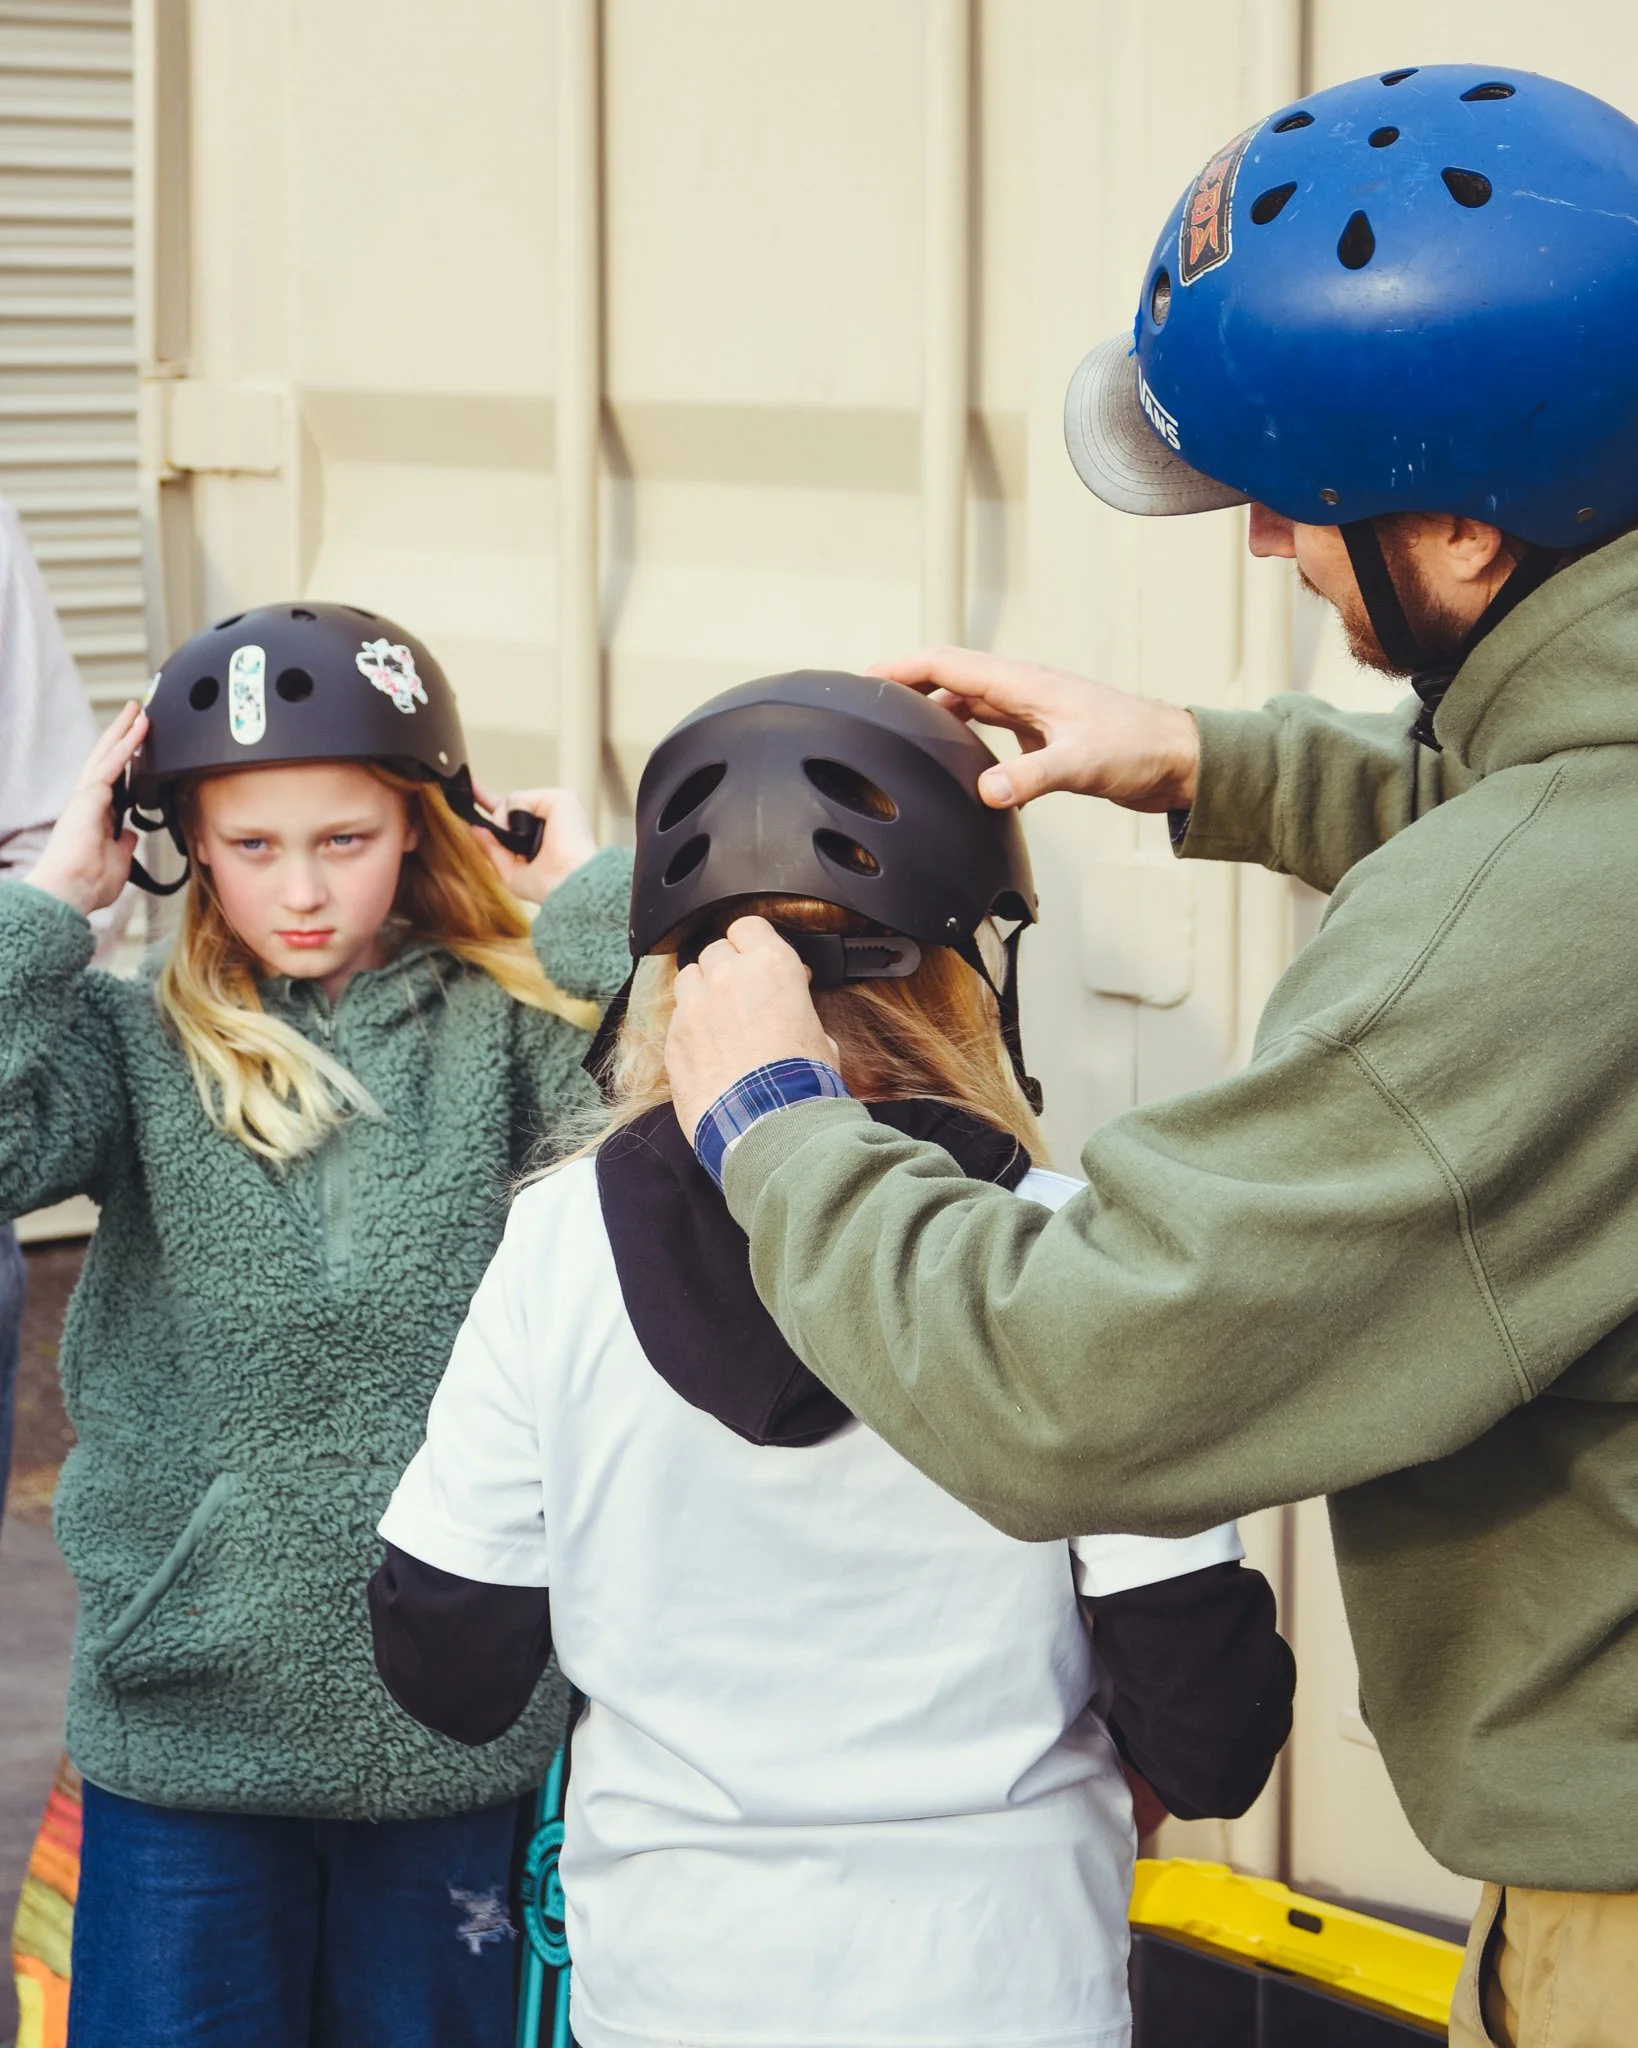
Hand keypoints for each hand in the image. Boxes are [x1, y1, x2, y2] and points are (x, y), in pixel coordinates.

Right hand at [26, 701, 145, 915]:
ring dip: (124, 731)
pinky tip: (139, 729)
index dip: (124, 760)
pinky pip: (112, 764)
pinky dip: (127, 744)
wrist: (70, 891)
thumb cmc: (88, 883)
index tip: (136, 744)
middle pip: (106, 759)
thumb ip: (123, 844)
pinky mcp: (89, 796)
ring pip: (107, 754)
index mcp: (93, 815)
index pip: (112, 779)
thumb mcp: (117, 860)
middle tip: (135, 712)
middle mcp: (87, 801)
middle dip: (121, 735)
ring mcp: (86, 796)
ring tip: (137, 709)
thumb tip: (130, 835)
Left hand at [471, 783, 598, 903]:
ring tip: (520, 844)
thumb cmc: (550, 887)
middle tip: (469, 790)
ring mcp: (555, 807)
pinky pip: (517, 799)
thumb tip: (477, 828)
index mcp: (544, 837)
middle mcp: (551, 819)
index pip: (514, 820)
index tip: (472, 799)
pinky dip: (513, 817)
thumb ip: (493, 850)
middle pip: (509, 805)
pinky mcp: (558, 798)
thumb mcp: (512, 872)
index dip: (494, 812)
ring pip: (509, 803)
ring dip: (503, 825)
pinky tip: (525, 832)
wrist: (569, 884)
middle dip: (487, 803)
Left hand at [666, 918, 839, 1137]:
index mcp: (771, 966)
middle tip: (744, 994)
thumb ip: (798, 1008)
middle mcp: (727, 976)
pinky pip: (677, 1016)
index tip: (760, 958)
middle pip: (716, 949)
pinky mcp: (674, 1036)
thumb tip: (794, 1006)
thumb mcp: (820, 1036)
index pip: (749, 926)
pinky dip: (689, 1025)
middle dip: (728, 968)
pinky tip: (707, 1048)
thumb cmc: (800, 1085)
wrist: (767, 1125)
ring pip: (689, 976)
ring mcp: (695, 1005)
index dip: (754, 942)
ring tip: (720, 1018)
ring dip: (703, 990)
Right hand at [868, 647, 1198, 812]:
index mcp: (1024, 682)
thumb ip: (1031, 776)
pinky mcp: (1041, 732)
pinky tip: (953, 761)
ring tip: (898, 732)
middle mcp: (1022, 689)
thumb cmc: (1139, 748)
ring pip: (966, 701)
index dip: (901, 668)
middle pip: (949, 677)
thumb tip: (986, 791)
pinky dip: (961, 735)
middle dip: (905, 685)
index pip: (947, 663)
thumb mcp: (1080, 763)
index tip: (863, 679)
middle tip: (868, 708)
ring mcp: (1031, 709)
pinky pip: (987, 725)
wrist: (1177, 760)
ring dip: (932, 710)